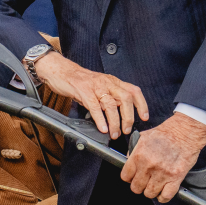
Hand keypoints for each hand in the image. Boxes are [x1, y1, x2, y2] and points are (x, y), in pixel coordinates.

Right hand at [33, 52, 148, 139]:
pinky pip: (95, 107)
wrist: (61, 71)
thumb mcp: (99, 86)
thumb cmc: (79, 81)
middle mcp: (107, 82)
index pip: (133, 90)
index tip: (144, 117)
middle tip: (126, 130)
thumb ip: (109, 96)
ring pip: (111, 105)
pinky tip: (103, 128)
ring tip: (114, 133)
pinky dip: (100, 120)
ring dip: (115, 122)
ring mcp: (95, 87)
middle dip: (128, 117)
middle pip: (125, 98)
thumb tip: (118, 115)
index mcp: (113, 81)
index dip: (142, 104)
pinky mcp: (84, 92)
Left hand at [120, 113, 205, 202]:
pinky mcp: (176, 178)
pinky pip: (165, 196)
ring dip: (150, 191)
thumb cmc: (166, 134)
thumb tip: (127, 162)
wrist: (185, 132)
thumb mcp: (142, 138)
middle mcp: (149, 166)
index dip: (129, 178)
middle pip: (136, 187)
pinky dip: (163, 197)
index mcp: (138, 155)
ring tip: (153, 185)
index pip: (125, 176)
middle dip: (138, 186)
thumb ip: (133, 151)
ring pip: (149, 193)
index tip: (132, 177)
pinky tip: (162, 192)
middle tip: (143, 181)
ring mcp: (162, 173)